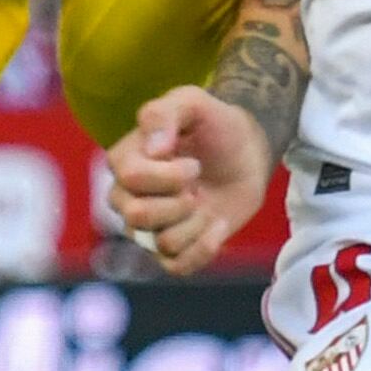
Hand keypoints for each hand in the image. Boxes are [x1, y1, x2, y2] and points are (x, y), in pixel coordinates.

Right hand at [105, 85, 276, 275]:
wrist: (247, 153)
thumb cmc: (215, 126)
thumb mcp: (192, 103)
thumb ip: (163, 113)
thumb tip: (152, 149)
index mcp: (124, 162)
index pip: (129, 179)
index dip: (167, 175)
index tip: (193, 162)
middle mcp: (128, 199)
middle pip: (137, 216)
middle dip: (178, 201)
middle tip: (197, 184)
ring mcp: (149, 229)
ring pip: (161, 243)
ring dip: (196, 222)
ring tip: (206, 203)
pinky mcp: (173, 251)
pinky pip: (176, 267)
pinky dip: (203, 249)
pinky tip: (218, 226)